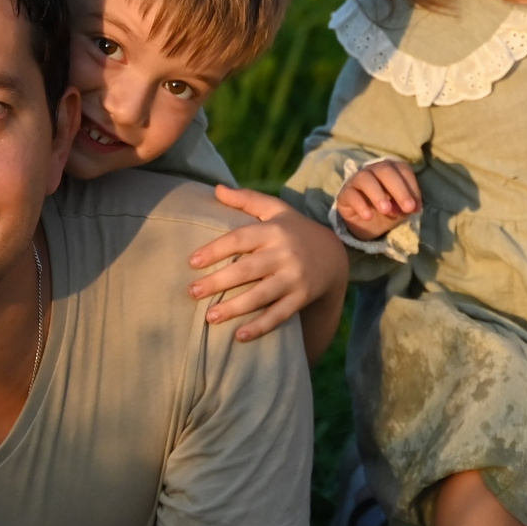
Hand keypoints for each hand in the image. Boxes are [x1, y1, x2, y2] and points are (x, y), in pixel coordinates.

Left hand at [187, 189, 351, 342]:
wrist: (334, 255)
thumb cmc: (294, 230)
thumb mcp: (276, 209)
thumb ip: (247, 199)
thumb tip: (216, 189)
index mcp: (274, 230)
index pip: (240, 239)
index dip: (215, 250)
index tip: (192, 262)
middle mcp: (284, 253)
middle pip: (247, 269)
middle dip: (218, 282)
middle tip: (192, 292)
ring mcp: (295, 277)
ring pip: (261, 295)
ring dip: (235, 308)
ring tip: (209, 317)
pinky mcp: (302, 298)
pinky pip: (279, 315)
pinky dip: (260, 326)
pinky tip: (239, 336)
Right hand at [334, 159, 420, 240]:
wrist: (366, 224)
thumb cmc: (388, 210)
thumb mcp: (401, 209)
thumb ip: (407, 206)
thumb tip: (412, 207)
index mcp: (392, 169)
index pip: (403, 170)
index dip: (411, 187)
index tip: (415, 207)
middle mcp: (374, 170)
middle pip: (385, 171)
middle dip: (399, 189)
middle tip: (407, 208)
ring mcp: (357, 179)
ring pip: (365, 178)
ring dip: (378, 194)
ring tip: (386, 210)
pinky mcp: (345, 193)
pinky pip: (351, 194)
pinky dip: (360, 205)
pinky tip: (368, 217)